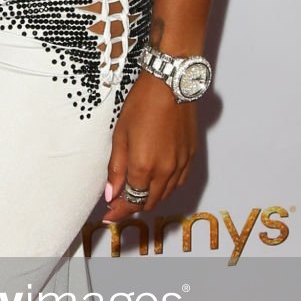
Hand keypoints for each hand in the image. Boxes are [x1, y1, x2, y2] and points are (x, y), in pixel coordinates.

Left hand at [101, 72, 195, 221]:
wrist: (170, 85)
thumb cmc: (141, 105)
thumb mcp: (120, 136)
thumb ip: (116, 169)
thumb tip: (111, 195)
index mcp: (143, 167)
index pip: (131, 201)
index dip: (119, 212)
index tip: (109, 216)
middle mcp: (165, 171)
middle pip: (149, 202)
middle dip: (133, 206)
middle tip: (119, 203)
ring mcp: (180, 165)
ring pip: (165, 194)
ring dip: (149, 198)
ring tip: (136, 192)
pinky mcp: (190, 156)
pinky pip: (178, 182)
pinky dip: (166, 188)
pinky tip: (156, 180)